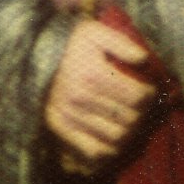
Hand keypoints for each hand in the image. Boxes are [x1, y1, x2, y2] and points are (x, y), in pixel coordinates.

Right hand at [44, 16, 157, 166]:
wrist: (34, 53)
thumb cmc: (70, 42)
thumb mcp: (95, 32)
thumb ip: (122, 44)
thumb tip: (143, 60)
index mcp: (92, 75)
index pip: (137, 97)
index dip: (150, 95)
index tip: (150, 89)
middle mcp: (80, 99)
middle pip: (129, 118)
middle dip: (143, 113)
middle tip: (142, 105)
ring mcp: (70, 116)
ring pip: (116, 136)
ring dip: (130, 131)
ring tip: (131, 120)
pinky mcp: (61, 127)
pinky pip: (94, 150)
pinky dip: (110, 150)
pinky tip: (116, 139)